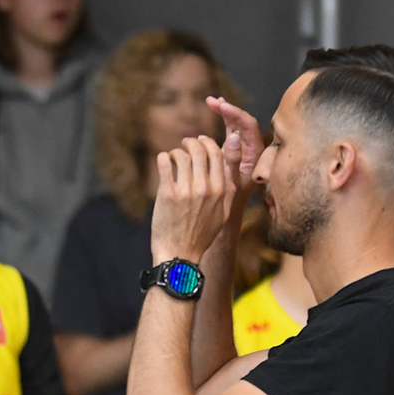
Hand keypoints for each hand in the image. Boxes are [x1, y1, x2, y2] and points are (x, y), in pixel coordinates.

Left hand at [149, 133, 238, 265]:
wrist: (180, 254)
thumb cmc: (201, 234)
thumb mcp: (224, 214)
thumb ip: (228, 189)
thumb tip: (229, 167)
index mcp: (221, 191)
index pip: (217, 154)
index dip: (208, 143)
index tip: (201, 140)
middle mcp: (205, 188)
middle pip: (199, 151)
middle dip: (191, 142)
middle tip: (185, 144)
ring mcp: (186, 191)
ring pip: (181, 155)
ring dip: (176, 151)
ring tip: (172, 156)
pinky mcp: (167, 194)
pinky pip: (164, 164)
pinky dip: (163, 157)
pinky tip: (163, 161)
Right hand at [207, 97, 266, 195]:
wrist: (228, 215)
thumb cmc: (231, 202)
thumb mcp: (232, 182)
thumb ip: (234, 161)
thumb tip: (234, 136)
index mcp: (256, 155)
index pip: (248, 125)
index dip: (234, 113)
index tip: (219, 105)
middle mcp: (252, 150)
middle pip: (243, 122)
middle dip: (228, 110)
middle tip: (211, 101)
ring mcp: (244, 151)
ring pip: (237, 126)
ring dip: (225, 113)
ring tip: (212, 102)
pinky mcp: (235, 153)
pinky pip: (232, 132)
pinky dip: (224, 121)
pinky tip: (214, 113)